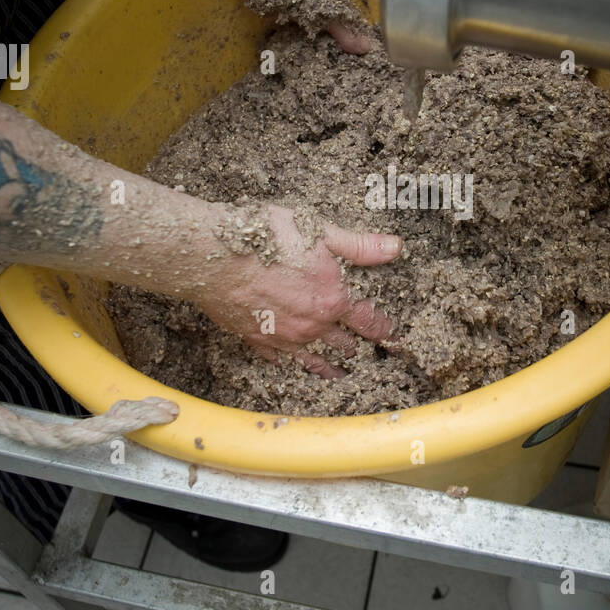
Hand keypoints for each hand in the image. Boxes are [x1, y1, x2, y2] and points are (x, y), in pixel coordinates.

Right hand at [197, 204, 401, 376]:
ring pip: (314, 361)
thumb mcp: (321, 232)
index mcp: (333, 300)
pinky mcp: (256, 339)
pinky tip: (288, 364)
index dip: (384, 331)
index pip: (369, 322)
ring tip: (340, 376)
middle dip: (356, 349)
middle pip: (343, 345)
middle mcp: (312, 325)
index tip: (392, 338)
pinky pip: (278, 359)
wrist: (213, 256)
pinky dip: (287, 363)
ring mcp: (284, 337)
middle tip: (364, 354)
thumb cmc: (266, 238)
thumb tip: (396, 248)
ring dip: (329, 368)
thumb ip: (360, 246)